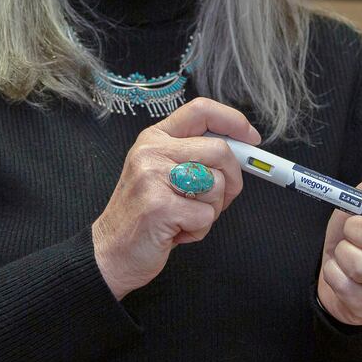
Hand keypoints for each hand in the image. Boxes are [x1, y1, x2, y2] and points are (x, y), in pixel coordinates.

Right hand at [92, 97, 260, 299]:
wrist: (110, 251)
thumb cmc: (144, 214)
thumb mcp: (163, 173)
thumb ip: (195, 156)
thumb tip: (242, 151)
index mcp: (155, 138)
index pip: (201, 110)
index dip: (233, 121)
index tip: (251, 139)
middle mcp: (151, 151)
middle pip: (219, 150)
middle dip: (232, 179)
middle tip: (217, 199)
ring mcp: (153, 177)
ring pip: (216, 185)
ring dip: (211, 210)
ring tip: (184, 217)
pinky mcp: (159, 206)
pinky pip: (206, 216)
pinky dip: (199, 230)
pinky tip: (176, 232)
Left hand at [317, 171, 361, 325]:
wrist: (341, 276)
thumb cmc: (356, 237)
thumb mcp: (361, 207)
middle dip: (354, 228)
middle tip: (353, 232)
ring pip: (360, 264)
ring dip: (342, 253)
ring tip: (348, 255)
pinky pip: (344, 284)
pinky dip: (333, 273)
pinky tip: (343, 274)